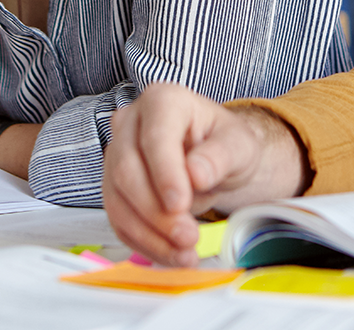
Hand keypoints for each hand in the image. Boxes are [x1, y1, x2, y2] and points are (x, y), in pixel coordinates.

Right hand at [102, 83, 307, 266]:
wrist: (214, 161)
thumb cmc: (224, 144)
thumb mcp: (239, 145)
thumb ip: (220, 156)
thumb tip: (196, 174)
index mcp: (163, 100)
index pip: (155, 136)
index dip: (164, 172)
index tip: (180, 204)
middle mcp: (132, 123)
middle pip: (127, 169)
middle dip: (156, 211)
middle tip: (188, 236)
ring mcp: (117, 155)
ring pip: (118, 198)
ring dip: (149, 233)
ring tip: (184, 252)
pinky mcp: (114, 187)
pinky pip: (119, 219)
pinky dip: (144, 242)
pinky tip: (170, 253)